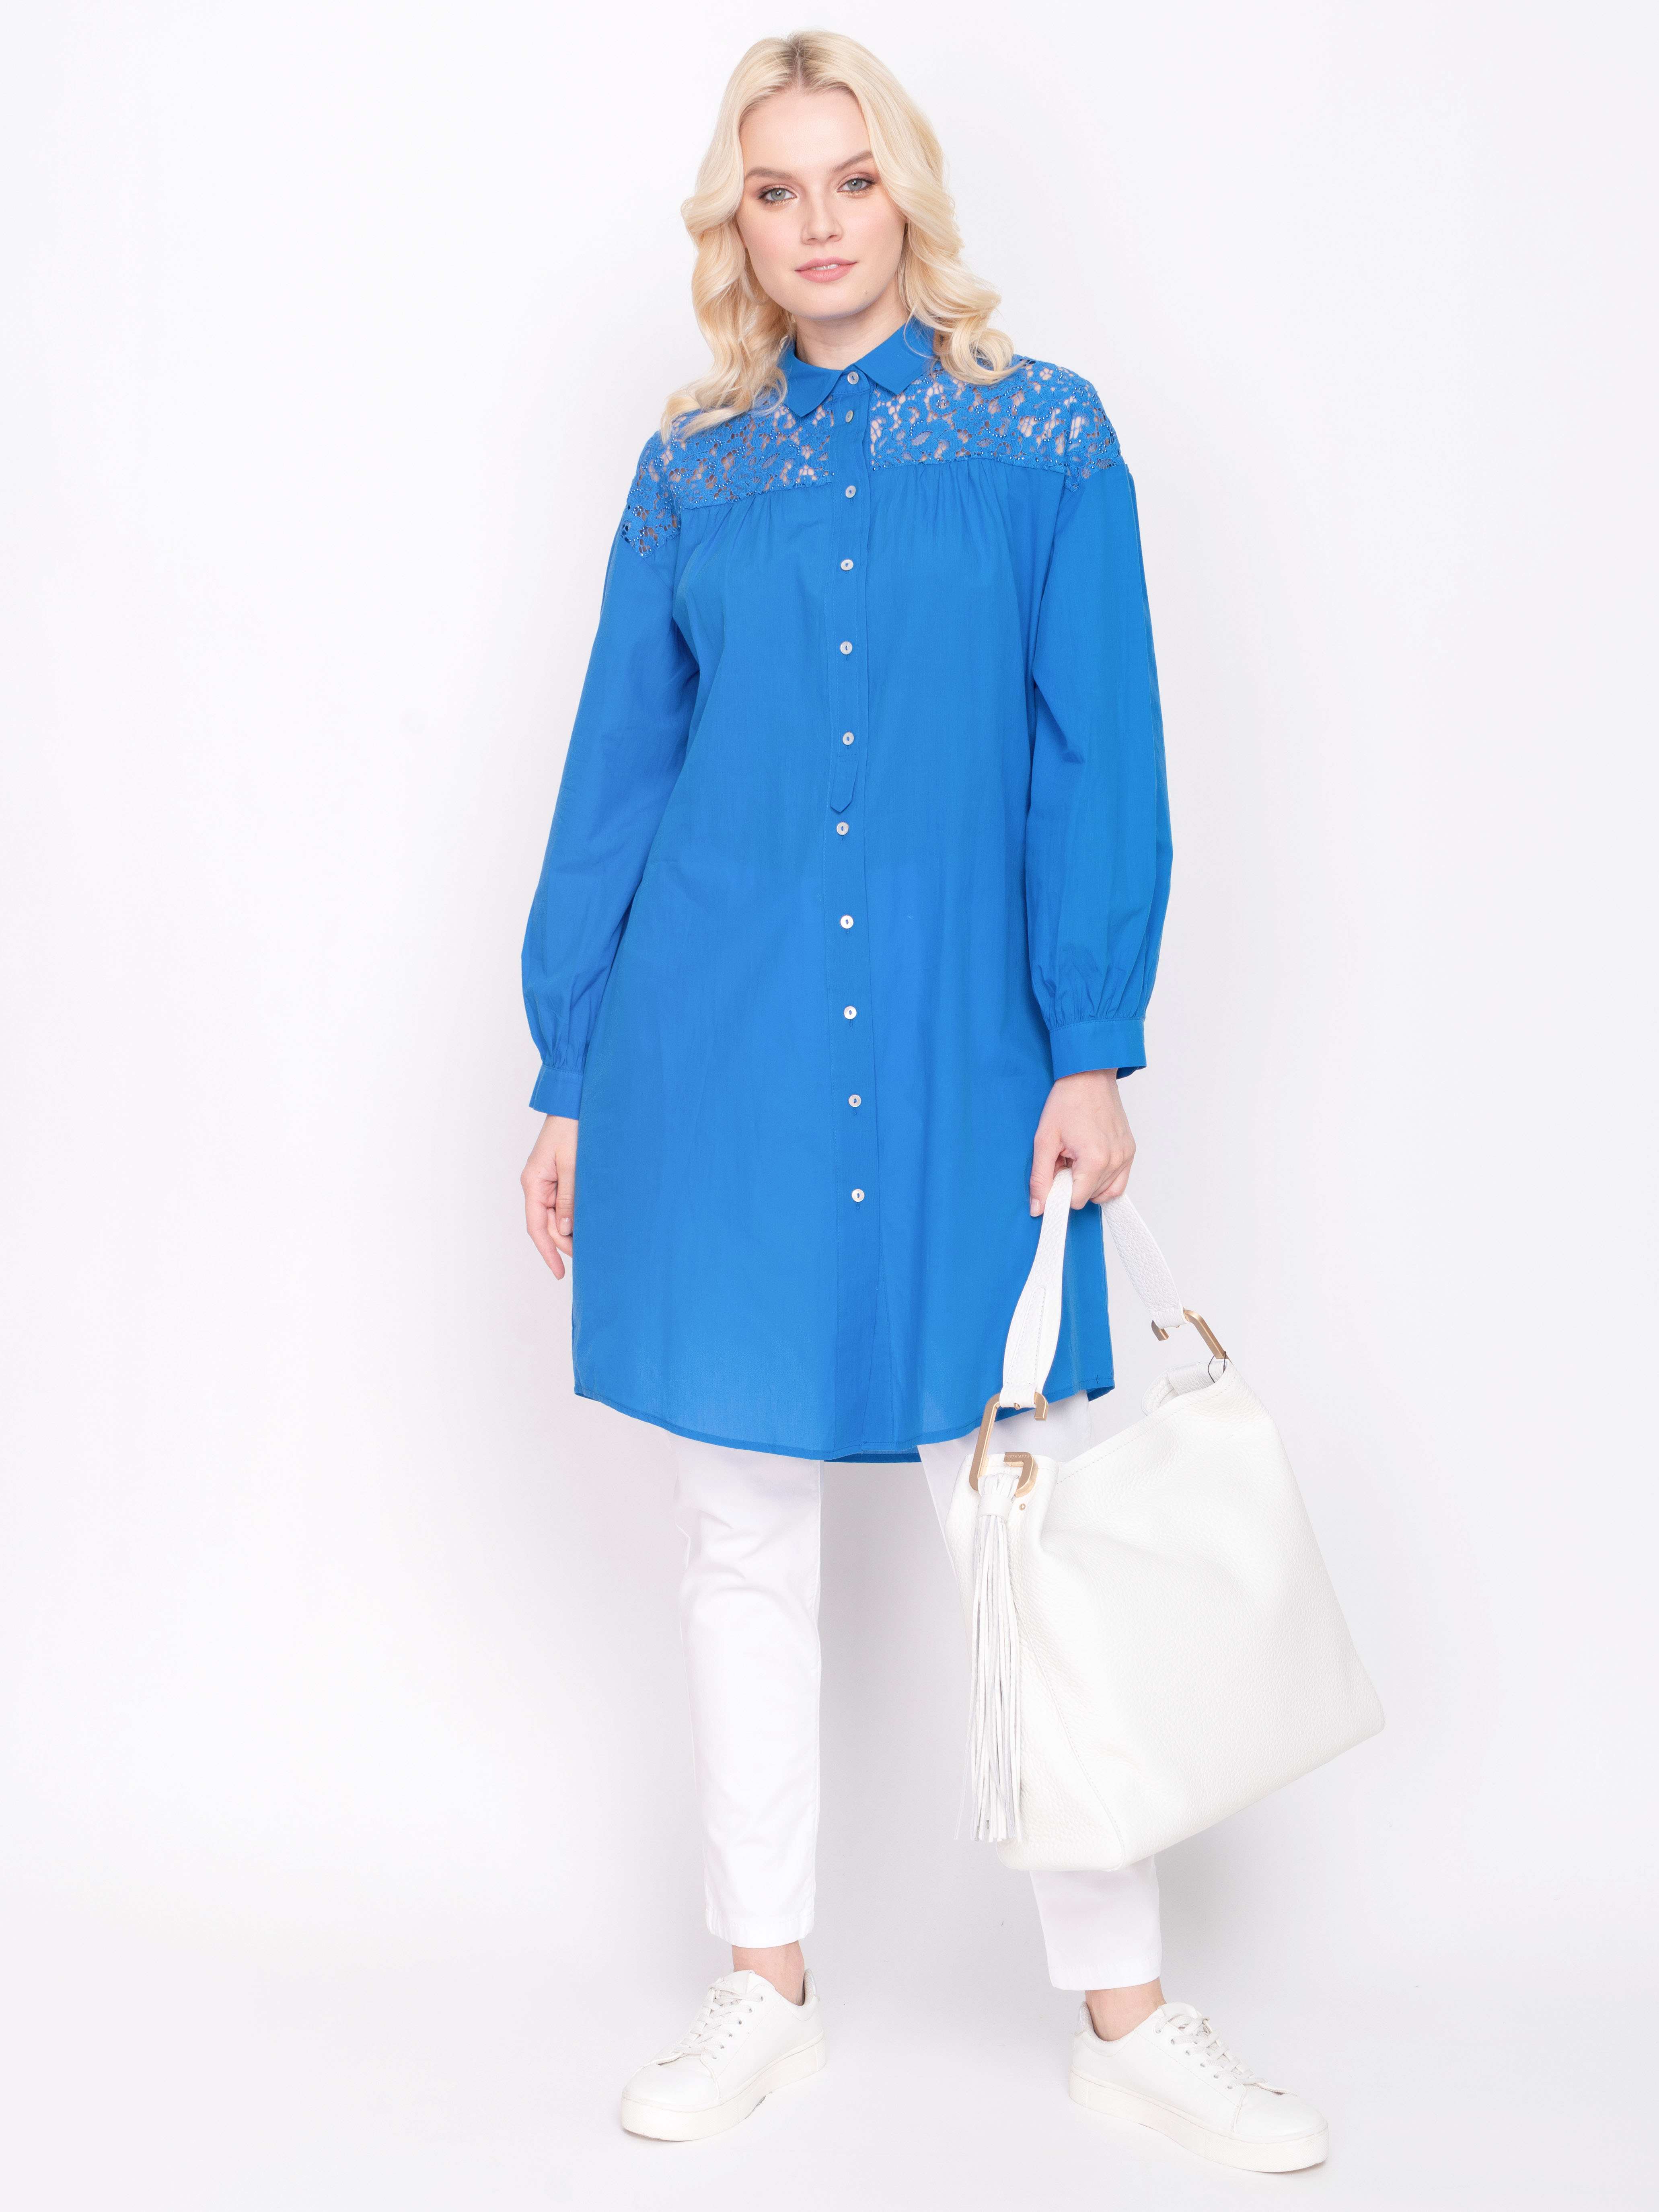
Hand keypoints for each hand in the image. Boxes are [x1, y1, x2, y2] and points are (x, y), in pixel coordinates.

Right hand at [522, 1114, 577, 1276]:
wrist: (573, 1102)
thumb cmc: (571, 1128)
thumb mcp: (572, 1165)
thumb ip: (569, 1198)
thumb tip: (566, 1230)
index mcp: (533, 1183)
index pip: (537, 1227)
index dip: (548, 1252)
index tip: (559, 1273)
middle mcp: (537, 1185)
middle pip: (548, 1225)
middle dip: (566, 1243)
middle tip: (591, 1257)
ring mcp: (547, 1182)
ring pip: (558, 1216)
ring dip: (574, 1229)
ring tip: (596, 1241)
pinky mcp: (558, 1177)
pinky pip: (565, 1203)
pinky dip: (577, 1214)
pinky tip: (592, 1221)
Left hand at [1029, 1071, 1134, 1214]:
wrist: (1089, 1076)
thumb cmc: (1067, 1101)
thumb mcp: (1044, 1140)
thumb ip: (1040, 1178)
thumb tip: (1038, 1208)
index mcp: (1095, 1160)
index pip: (1076, 1201)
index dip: (1059, 1191)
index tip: (1054, 1173)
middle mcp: (1116, 1161)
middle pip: (1090, 1197)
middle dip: (1073, 1184)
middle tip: (1065, 1157)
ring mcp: (1126, 1156)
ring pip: (1105, 1192)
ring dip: (1088, 1182)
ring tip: (1077, 1156)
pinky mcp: (1130, 1151)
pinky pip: (1118, 1181)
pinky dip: (1103, 1179)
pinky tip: (1090, 1161)